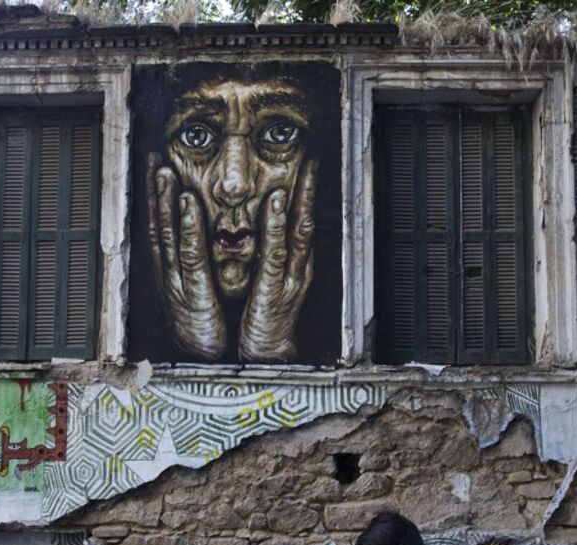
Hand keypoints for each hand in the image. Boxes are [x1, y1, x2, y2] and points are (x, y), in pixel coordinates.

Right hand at [146, 153, 226, 358]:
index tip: (155, 164)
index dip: (156, 194)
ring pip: (168, 234)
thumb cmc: (205, 320)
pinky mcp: (194, 291)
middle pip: (158, 223)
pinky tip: (188, 203)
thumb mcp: (197, 282)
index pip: (161, 223)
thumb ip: (195, 257)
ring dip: (166, 202)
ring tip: (165, 171)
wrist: (204, 356)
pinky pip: (190, 253)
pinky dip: (188, 226)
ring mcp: (178, 279)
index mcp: (171, 267)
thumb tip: (199, 230)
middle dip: (154, 190)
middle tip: (153, 158)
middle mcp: (168, 270)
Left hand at [239, 159, 317, 361]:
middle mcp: (296, 268)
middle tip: (314, 159)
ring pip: (297, 231)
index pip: (301, 222)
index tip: (308, 166)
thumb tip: (265, 232)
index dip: (306, 194)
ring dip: (301, 200)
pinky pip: (275, 251)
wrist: (264, 354)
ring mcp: (288, 277)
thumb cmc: (262, 318)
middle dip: (311, 190)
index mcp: (292, 265)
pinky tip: (276, 202)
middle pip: (306, 221)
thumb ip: (270, 257)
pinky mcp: (273, 288)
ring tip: (303, 171)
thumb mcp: (268, 281)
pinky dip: (277, 225)